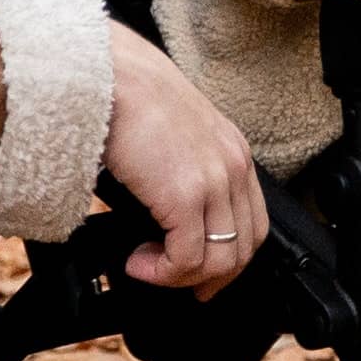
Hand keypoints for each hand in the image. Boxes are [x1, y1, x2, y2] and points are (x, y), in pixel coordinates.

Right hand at [102, 25, 265, 293]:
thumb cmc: (125, 94)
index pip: (252, 222)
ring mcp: (212, 181)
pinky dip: (161, 271)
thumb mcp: (171, 135)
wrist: (108, 74)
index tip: (206, 275)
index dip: (231, 258)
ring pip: (218, 260)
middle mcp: (231, 166)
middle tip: (180, 286)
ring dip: (179, 276)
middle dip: (211, 277)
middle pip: (243, 246)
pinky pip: (186, 258)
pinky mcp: (184, 194)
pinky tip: (137, 262)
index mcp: (231, 151)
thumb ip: (180, 171)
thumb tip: (163, 213)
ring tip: (145, 265)